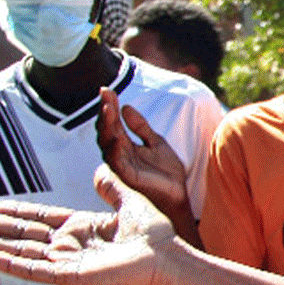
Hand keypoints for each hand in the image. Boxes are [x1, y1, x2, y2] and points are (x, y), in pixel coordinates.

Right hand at [0, 166, 174, 284]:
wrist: (166, 259)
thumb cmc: (155, 237)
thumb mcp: (130, 203)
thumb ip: (113, 188)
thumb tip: (102, 170)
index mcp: (82, 228)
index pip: (40, 219)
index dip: (18, 213)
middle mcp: (70, 245)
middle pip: (24, 235)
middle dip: (1, 227)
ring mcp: (67, 261)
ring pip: (21, 252)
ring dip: (0, 246)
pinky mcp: (68, 275)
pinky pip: (31, 269)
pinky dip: (10, 263)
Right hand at [96, 88, 189, 217]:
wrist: (178, 194)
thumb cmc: (166, 171)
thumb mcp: (156, 142)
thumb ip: (141, 127)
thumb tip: (125, 107)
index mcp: (124, 145)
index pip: (112, 123)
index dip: (109, 107)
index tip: (107, 90)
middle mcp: (118, 154)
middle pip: (105, 130)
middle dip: (104, 112)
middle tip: (105, 95)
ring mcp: (121, 165)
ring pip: (107, 144)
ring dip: (106, 126)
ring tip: (108, 109)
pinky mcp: (126, 177)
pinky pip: (116, 162)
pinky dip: (115, 149)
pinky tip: (116, 137)